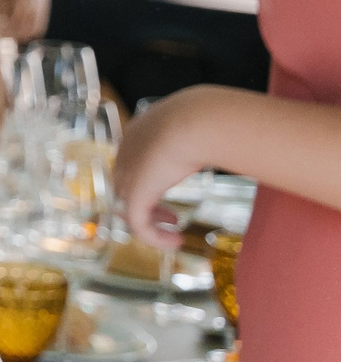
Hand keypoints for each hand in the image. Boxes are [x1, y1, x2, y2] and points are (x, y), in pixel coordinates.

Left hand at [115, 86, 237, 249]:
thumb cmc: (212, 119)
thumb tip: (237, 141)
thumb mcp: (204, 125)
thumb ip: (208, 136)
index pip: (132, 161)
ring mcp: (128, 173)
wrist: (201, 120)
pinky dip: (153, 237)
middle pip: (125, 185)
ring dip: (151, 224)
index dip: (149, 180)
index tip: (171, 188)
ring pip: (127, 207)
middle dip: (147, 204)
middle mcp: (127, 152)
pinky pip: (137, 224)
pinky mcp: (135, 194)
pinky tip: (176, 242)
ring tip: (174, 235)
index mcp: (139, 132)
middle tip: (172, 218)